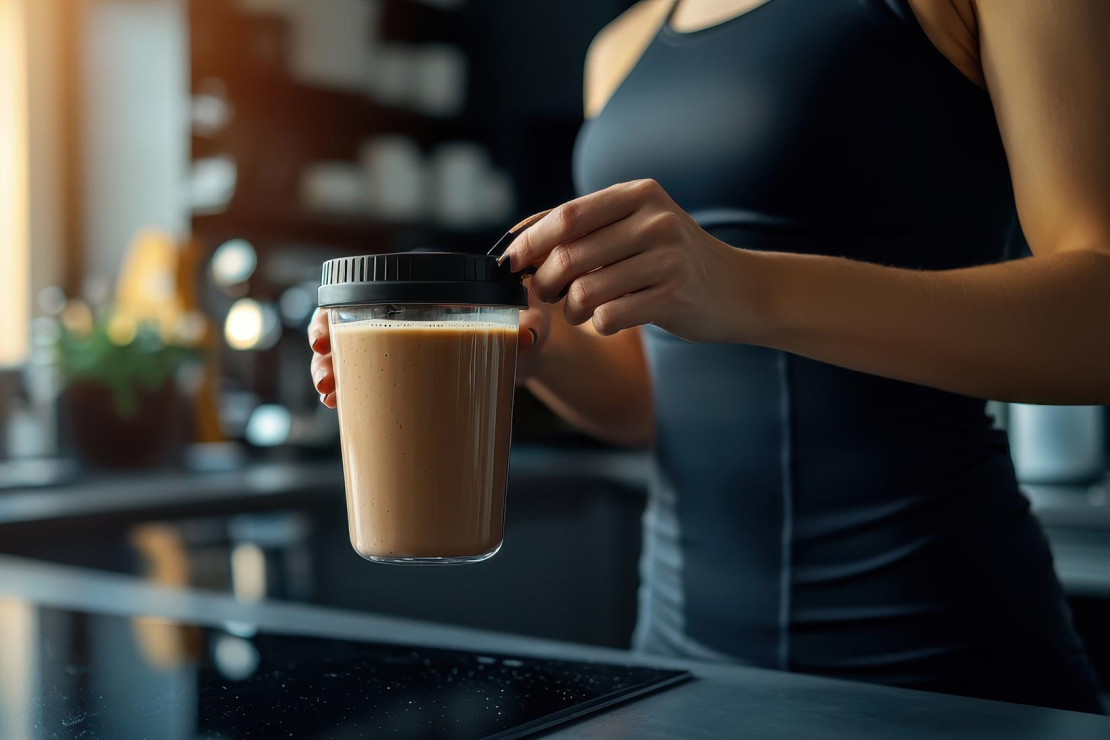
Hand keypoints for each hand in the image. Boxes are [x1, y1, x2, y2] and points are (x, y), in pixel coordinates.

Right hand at [308, 306, 548, 407]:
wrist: (525, 358)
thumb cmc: (522, 331)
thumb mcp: (528, 325)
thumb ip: (532, 326)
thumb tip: (528, 335)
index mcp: (427, 291)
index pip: (369, 291)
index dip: (336, 311)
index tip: (324, 336)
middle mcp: (407, 315)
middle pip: (349, 324)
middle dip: (327, 350)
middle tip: (325, 378)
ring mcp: (403, 345)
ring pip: (353, 352)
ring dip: (331, 372)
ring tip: (329, 396)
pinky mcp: (405, 372)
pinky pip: (369, 377)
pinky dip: (351, 391)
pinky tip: (339, 405)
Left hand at [503, 179, 758, 343]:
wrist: (739, 289)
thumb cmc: (673, 260)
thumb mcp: (639, 227)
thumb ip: (589, 228)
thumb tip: (519, 244)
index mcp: (639, 194)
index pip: (566, 216)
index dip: (529, 243)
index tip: (509, 263)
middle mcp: (654, 220)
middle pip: (569, 255)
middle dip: (545, 282)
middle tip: (546, 294)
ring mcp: (667, 257)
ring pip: (585, 291)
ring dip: (571, 310)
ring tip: (579, 310)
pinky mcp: (675, 295)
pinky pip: (610, 316)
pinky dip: (600, 325)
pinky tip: (610, 320)